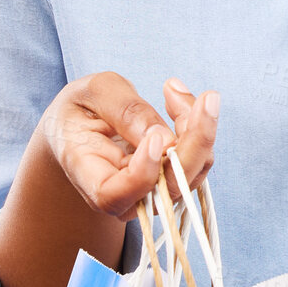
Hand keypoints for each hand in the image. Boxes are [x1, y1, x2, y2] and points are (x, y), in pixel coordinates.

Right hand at [39, 71, 219, 220]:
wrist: (81, 126)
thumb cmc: (81, 109)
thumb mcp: (93, 93)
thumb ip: (125, 112)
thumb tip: (165, 138)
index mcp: (88, 176)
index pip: (114, 197)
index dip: (141, 174)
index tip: (155, 137)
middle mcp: (123, 195)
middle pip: (167, 189)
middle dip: (195, 144)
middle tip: (207, 99)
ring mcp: (150, 192)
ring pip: (191, 173)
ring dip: (198, 128)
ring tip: (174, 89)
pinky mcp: (171, 179)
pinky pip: (197, 158)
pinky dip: (197, 125)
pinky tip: (177, 98)